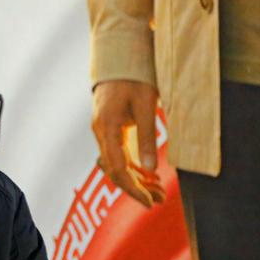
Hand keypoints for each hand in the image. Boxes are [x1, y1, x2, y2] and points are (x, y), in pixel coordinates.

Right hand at [91, 79, 165, 207]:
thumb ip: (147, 137)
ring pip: (116, 163)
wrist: (119, 57)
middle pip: (114, 170)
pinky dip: (133, 166)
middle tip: (159, 200)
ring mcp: (103, 131)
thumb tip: (152, 169)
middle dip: (136, 187)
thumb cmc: (133, 77)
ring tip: (158, 191)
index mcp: (107, 128)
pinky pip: (118, 153)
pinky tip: (148, 173)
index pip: (116, 168)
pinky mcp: (110, 128)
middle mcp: (100, 132)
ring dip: (136, 178)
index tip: (149, 202)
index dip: (132, 188)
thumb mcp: (145, 105)